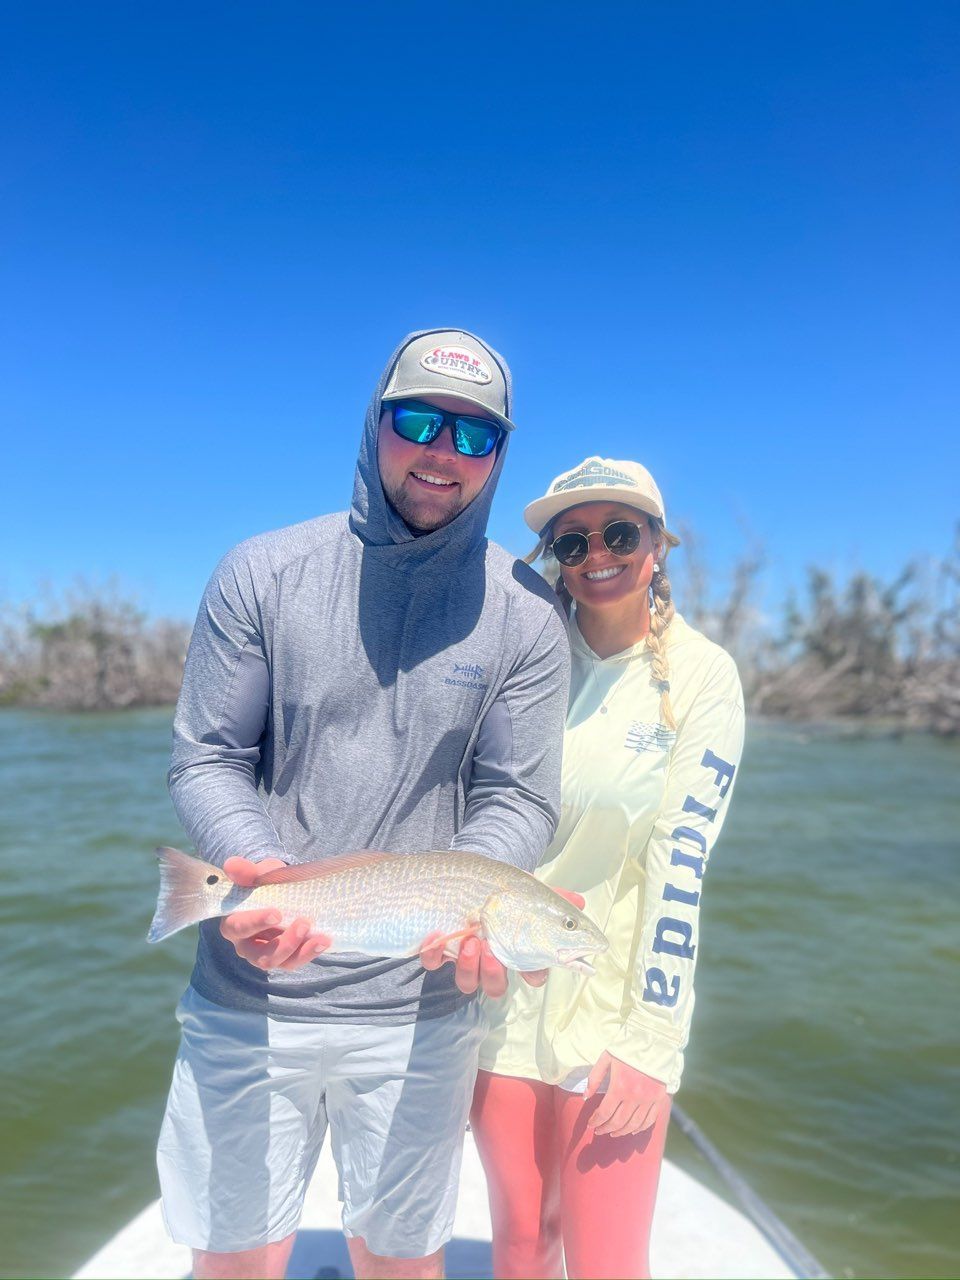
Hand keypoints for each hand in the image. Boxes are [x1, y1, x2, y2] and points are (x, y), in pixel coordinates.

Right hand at [219, 856, 331, 970]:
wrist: (281, 890)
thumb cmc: (264, 883)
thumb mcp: (257, 874)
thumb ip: (245, 872)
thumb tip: (231, 864)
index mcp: (233, 925)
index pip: (239, 927)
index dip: (256, 922)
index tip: (277, 913)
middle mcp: (246, 946)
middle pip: (261, 955)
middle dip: (285, 943)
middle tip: (304, 923)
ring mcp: (266, 955)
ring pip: (281, 962)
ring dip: (302, 951)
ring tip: (321, 938)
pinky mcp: (284, 958)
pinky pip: (296, 961)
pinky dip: (311, 952)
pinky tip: (324, 941)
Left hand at [418, 886, 585, 995]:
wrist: (464, 873)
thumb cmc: (500, 887)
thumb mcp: (527, 888)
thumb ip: (554, 897)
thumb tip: (580, 903)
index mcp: (514, 948)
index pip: (529, 972)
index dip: (532, 975)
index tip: (531, 972)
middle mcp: (489, 958)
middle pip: (495, 985)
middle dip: (493, 972)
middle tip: (491, 948)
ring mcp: (462, 956)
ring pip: (467, 981)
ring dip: (468, 965)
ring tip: (470, 940)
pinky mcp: (436, 949)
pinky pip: (433, 961)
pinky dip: (434, 952)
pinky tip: (436, 936)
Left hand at [584, 1051, 666, 1136]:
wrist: (653, 1040)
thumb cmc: (626, 1048)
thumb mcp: (606, 1058)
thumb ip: (595, 1078)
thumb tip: (585, 1096)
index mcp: (619, 1087)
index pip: (604, 1112)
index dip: (595, 1121)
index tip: (590, 1125)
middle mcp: (635, 1097)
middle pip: (618, 1122)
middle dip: (606, 1128)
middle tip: (599, 1131)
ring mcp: (648, 1100)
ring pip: (633, 1125)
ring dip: (621, 1131)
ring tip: (613, 1133)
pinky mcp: (659, 1099)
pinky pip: (650, 1120)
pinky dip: (640, 1128)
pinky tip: (632, 1131)